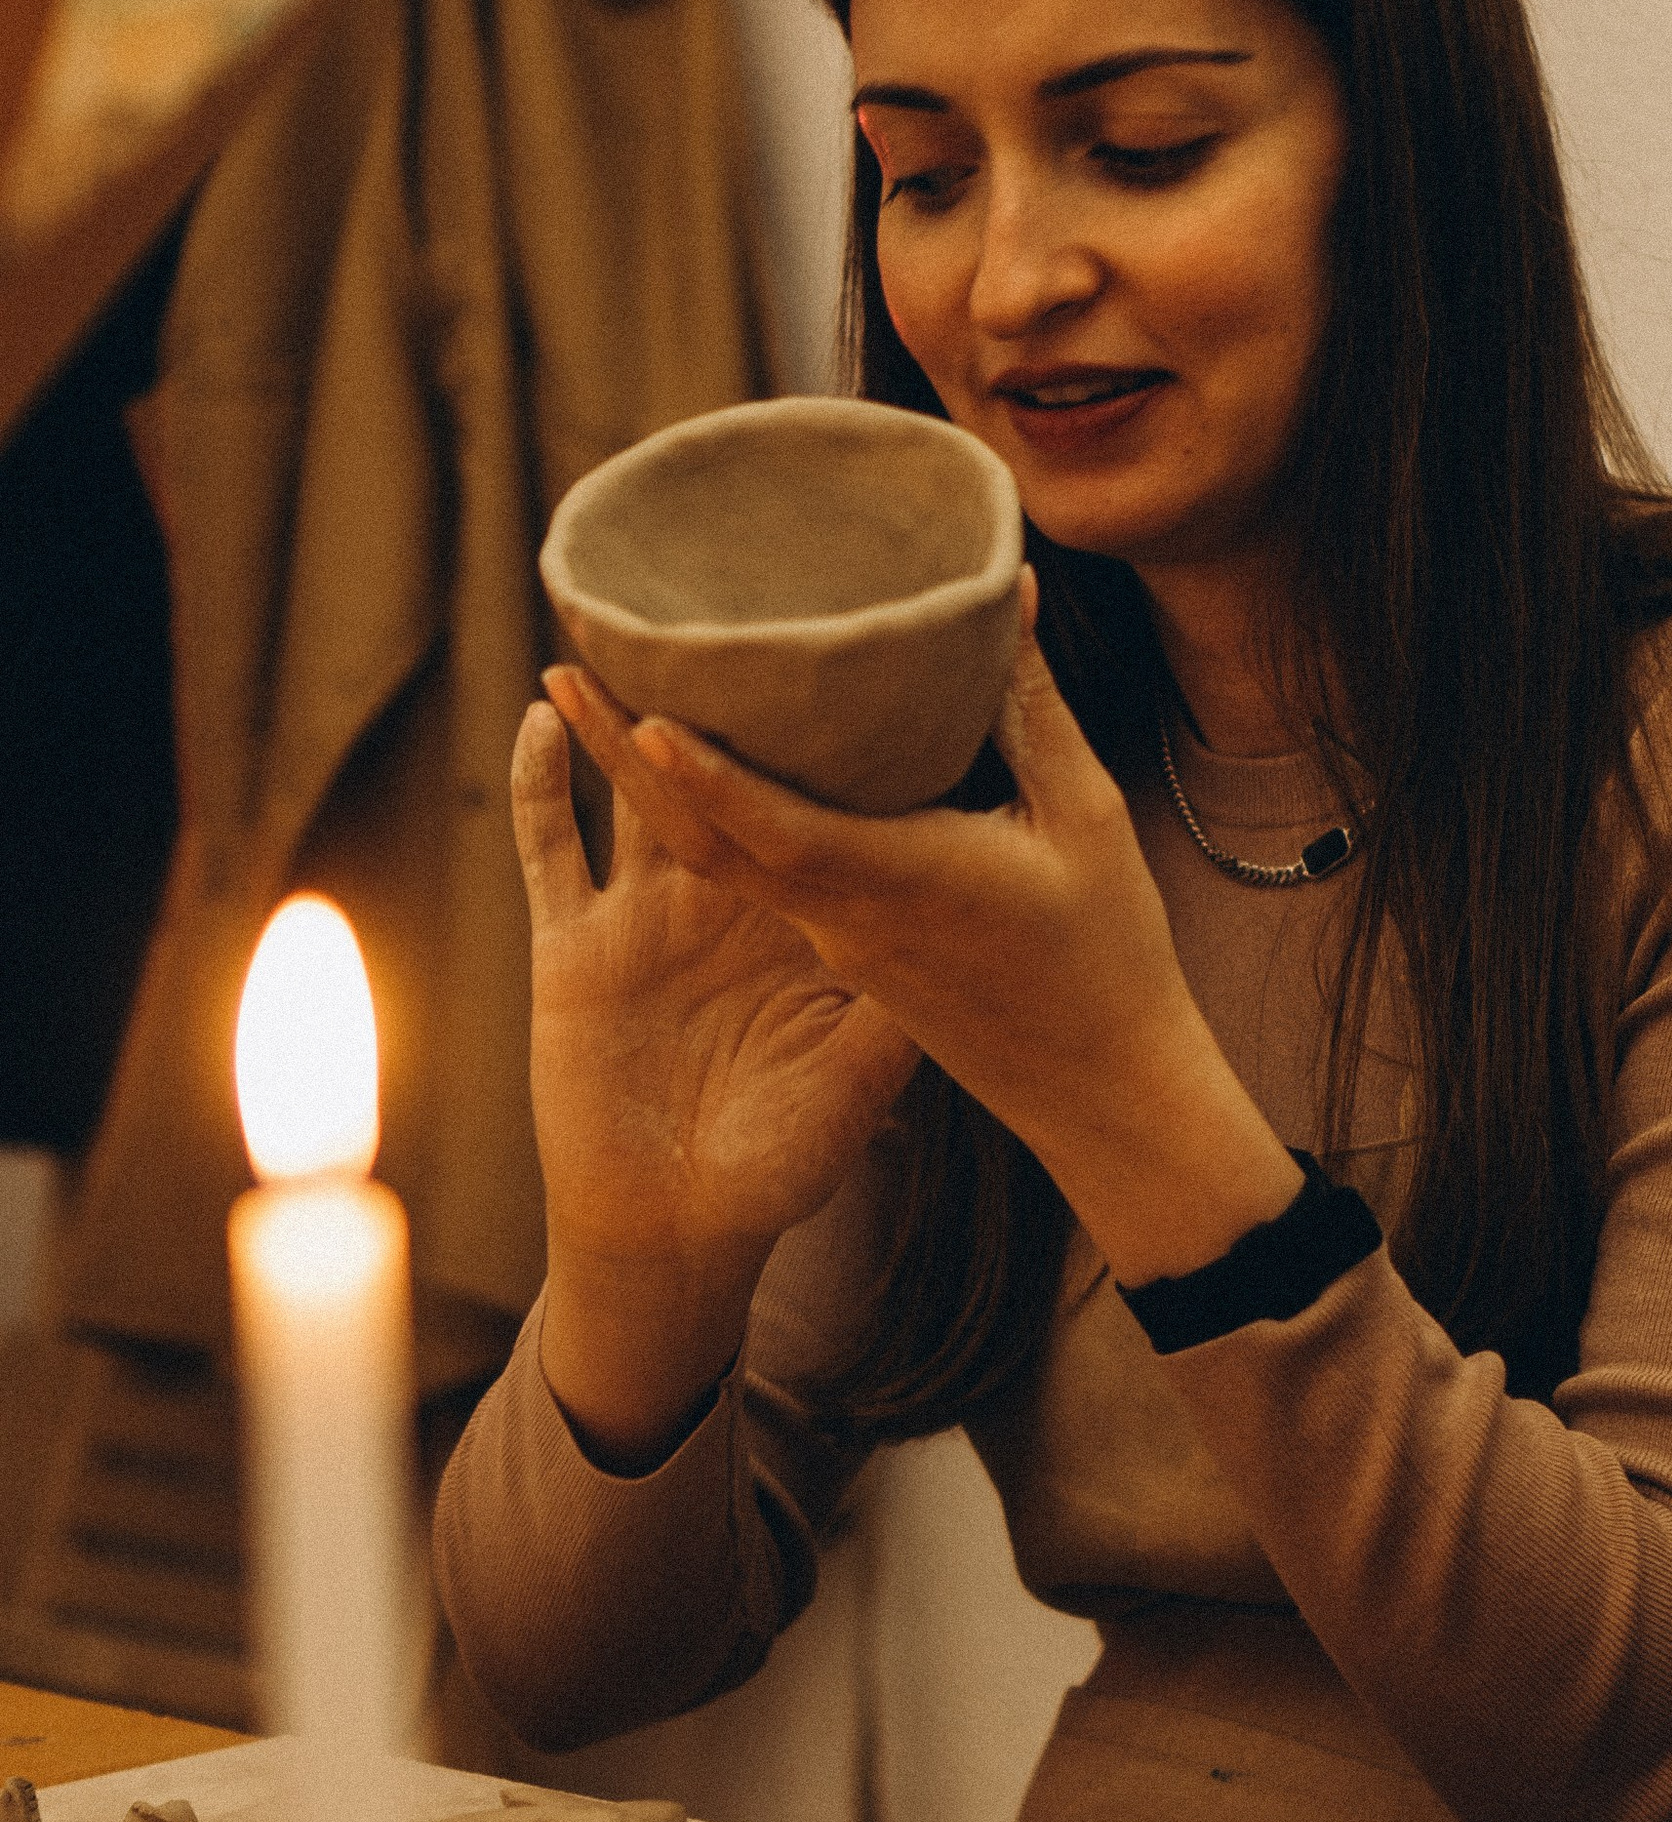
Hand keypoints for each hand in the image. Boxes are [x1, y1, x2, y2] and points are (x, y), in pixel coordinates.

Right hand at [511, 696, 918, 1455]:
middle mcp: (718, 903)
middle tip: (716, 579)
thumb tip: (978, 928)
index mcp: (799, 911)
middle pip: (717, 768)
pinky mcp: (572, 954)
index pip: (814, 790)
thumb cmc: (782, 1164)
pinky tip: (548, 718)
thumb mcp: (871, 1068)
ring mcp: (638, 922)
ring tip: (615, 624)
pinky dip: (543, 786)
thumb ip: (911, 994)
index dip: (819, 722)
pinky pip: (552, 852)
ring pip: (630, 790)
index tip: (839, 631)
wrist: (679, 1243)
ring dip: (620, 713)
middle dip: (709, 687)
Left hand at [543, 579, 1300, 1286]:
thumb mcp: (1086, 821)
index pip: (771, 830)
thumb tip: (999, 593)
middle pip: (708, 838)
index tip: (640, 712)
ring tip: (598, 699)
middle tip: (567, 664)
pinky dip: (709, 820)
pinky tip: (692, 774)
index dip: (703, 774)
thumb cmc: (1106, 958)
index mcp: (893, 888)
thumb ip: (1029, 710)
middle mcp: (839, 921)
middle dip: (628, 756)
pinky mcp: (845, 958)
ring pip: (723, 860)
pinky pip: (760, 881)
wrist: (1102, 1094)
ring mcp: (834, 946)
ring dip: (652, 786)